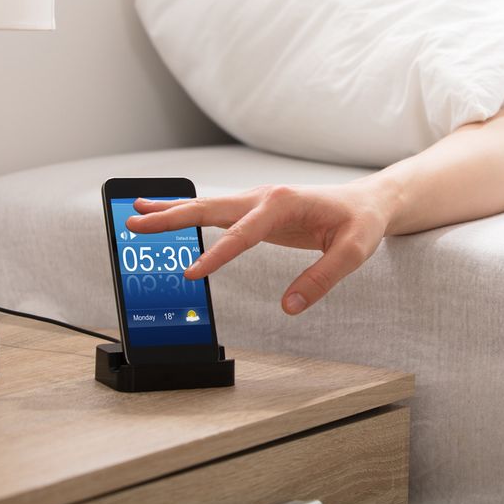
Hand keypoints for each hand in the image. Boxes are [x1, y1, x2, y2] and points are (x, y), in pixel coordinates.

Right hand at [125, 182, 394, 314]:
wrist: (369, 202)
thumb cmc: (362, 223)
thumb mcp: (354, 252)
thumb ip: (321, 279)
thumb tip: (290, 307)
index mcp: (284, 203)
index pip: (243, 233)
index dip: (217, 255)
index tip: (190, 274)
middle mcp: (265, 196)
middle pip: (210, 208)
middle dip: (171, 217)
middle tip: (133, 223)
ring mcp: (258, 201)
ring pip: (208, 206)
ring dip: (171, 211)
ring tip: (135, 212)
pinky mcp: (257, 210)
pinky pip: (217, 213)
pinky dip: (188, 213)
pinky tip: (167, 215)